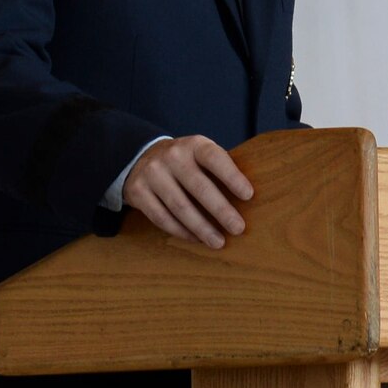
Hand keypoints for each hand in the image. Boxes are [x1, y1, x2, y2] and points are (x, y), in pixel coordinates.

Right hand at [121, 135, 253, 247]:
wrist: (142, 158)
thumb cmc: (185, 162)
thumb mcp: (200, 155)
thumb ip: (219, 170)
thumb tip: (247, 201)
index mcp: (193, 145)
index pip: (214, 158)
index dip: (232, 176)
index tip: (248, 195)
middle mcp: (172, 156)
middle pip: (199, 187)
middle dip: (221, 210)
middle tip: (238, 228)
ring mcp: (152, 173)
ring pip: (180, 207)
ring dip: (202, 228)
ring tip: (218, 242)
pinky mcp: (138, 191)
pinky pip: (162, 217)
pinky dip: (181, 231)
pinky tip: (196, 239)